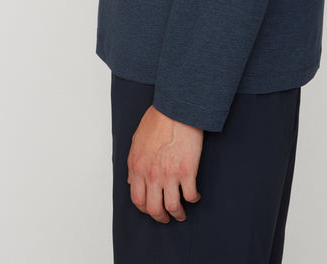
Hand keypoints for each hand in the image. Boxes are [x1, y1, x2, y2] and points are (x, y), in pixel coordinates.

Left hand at [127, 105, 203, 222]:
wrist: (176, 109)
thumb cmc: (157, 120)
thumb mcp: (136, 141)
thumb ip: (133, 163)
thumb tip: (132, 181)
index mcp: (138, 168)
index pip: (138, 200)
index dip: (145, 209)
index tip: (151, 209)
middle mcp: (152, 175)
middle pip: (154, 209)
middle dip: (161, 217)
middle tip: (166, 217)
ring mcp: (170, 175)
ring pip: (172, 207)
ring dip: (178, 214)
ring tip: (181, 213)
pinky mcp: (187, 171)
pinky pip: (190, 195)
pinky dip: (193, 199)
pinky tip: (194, 196)